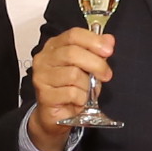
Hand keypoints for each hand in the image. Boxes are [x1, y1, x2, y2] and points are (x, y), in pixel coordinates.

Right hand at [26, 27, 114, 150]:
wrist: (55, 116)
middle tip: (106, 75)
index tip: (108, 50)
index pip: (73, 35)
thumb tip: (109, 40)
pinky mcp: (44, 95)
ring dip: (87, 86)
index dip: (93, 40)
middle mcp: (44, 59)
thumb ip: (96, 52)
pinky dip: (81, 98)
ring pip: (73, 74)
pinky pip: (71, 93)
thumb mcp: (87, 68)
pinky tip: (79, 101)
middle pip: (72, 53)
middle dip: (96, 64)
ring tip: (86, 92)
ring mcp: (42, 77)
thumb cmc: (70, 88)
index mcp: (54, 46)